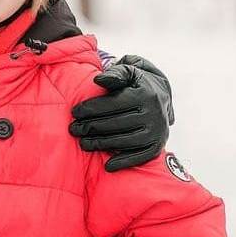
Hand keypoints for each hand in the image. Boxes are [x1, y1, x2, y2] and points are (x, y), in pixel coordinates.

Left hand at [69, 54, 173, 171]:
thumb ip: (115, 73)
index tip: (74, 112)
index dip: (91, 108)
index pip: (113, 104)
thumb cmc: (137, 81)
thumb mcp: (130, 70)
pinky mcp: (158, 144)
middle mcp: (153, 114)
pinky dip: (124, 162)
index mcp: (145, 94)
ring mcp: (157, 131)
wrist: (162, 93)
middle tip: (73, 129)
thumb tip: (98, 80)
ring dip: (102, 144)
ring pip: (125, 141)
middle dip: (91, 127)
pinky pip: (141, 156)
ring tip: (83, 143)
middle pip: (116, 124)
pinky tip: (108, 166)